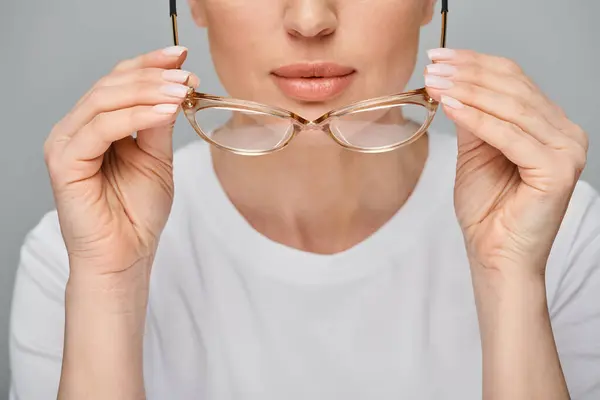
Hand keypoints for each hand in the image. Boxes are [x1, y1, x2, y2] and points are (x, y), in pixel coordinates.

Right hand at [44, 46, 199, 275]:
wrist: (125, 256)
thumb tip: (175, 90)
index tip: (181, 57)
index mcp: (97, 126)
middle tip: (186, 74)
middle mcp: (77, 129)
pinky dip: (136, 116)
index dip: (149, 65)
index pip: (118, 83)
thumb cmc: (137, 214)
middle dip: (152, 75)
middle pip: (110, 85)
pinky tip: (166, 112)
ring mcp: (66, 143)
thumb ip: (158, 126)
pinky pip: (101, 128)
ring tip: (181, 90)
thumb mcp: (156, 160)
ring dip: (148, 91)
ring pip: (104, 100)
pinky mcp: (64, 161)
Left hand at [424, 48, 588, 274]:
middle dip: (467, 74)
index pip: (514, 80)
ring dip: (468, 91)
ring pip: (512, 107)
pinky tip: (451, 106)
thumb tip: (452, 84)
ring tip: (436, 83)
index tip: (439, 58)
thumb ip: (472, 118)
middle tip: (433, 67)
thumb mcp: (474, 153)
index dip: (475, 64)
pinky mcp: (557, 170)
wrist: (495, 254)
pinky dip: (479, 119)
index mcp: (549, 125)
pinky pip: (511, 136)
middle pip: (514, 88)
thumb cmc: (487, 209)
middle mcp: (565, 133)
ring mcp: (566, 150)